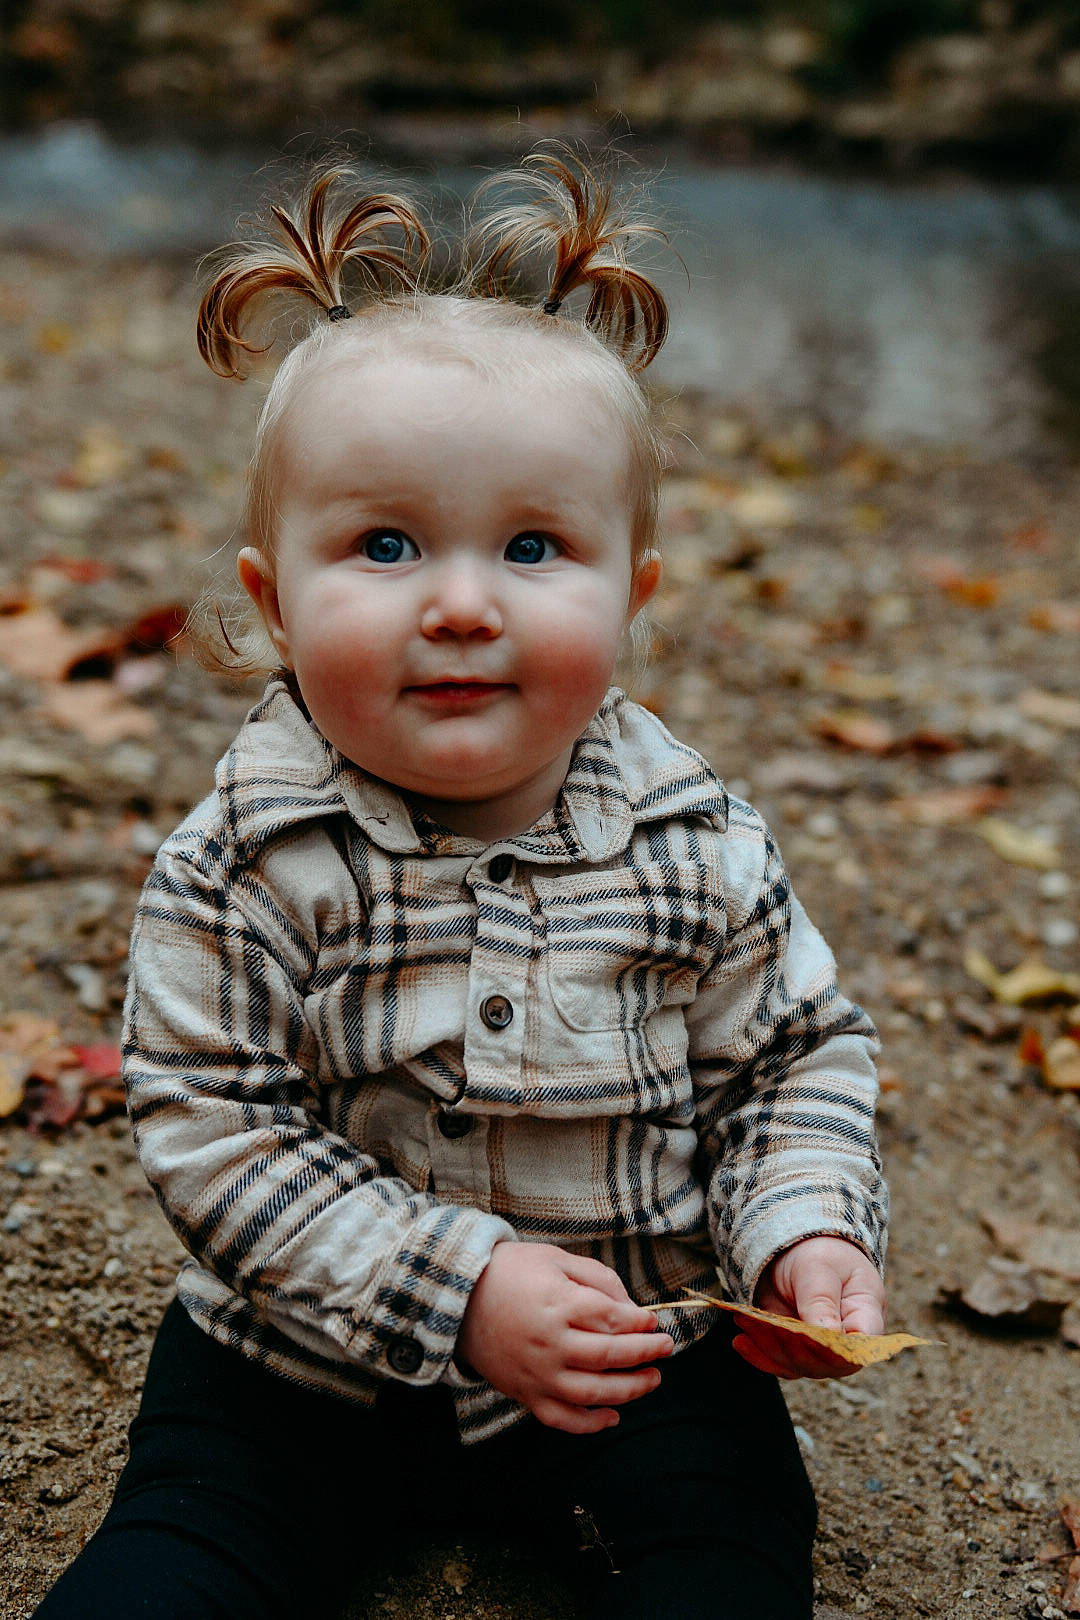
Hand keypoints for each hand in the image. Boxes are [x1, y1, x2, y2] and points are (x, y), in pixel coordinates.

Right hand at [457, 1242, 673, 1433]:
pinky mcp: (525, 1393)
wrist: (458, 1298)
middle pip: (610, 1356)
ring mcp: (538, 1373)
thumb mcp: (555, 1259)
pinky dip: (590, 1424)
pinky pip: (563, 1418)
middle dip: (646, 1353)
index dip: (641, 1322)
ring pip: (594, 1392)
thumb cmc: (511, 1272)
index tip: (654, 1321)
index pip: (614, 1319)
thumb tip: (631, 1307)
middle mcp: (550, 1343)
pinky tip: (613, 1416)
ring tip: (653, 1380)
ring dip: (630, 1390)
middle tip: (666, 1348)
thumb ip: (597, 1279)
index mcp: (558, 1304)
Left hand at [734, 1235, 885, 1380]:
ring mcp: (821, 1350)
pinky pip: (780, 1364)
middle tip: (766, 1322)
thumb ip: (821, 1300)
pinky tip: (741, 1341)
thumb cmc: (818, 1253)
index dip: (835, 1350)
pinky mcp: (797, 1352)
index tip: (804, 1334)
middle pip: (825, 1362)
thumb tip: (828, 1336)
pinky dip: (758, 1355)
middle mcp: (847, 1340)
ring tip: (745, 1318)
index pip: (860, 1347)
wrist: (796, 1250)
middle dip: (792, 1345)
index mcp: (865, 1314)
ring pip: (798, 1366)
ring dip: (769, 1346)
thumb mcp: (819, 1268)